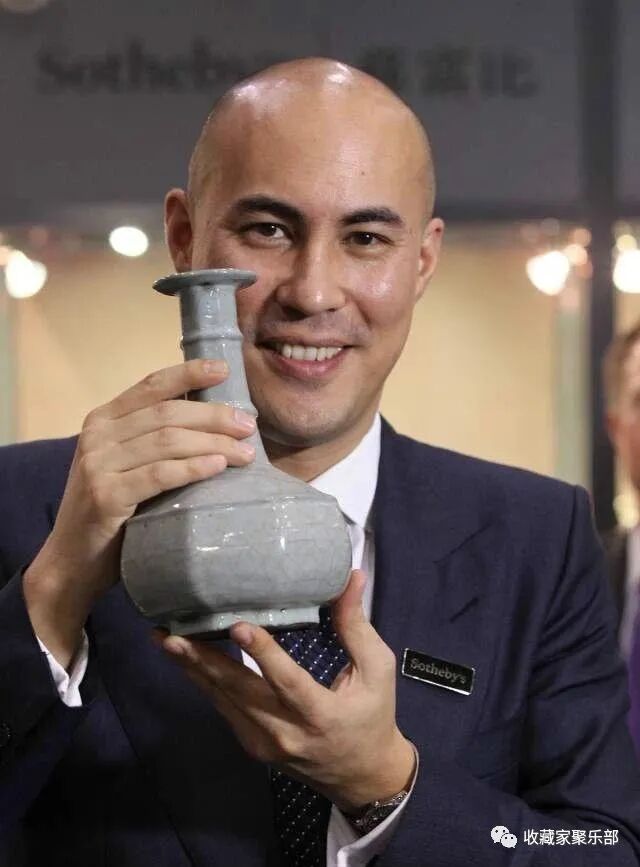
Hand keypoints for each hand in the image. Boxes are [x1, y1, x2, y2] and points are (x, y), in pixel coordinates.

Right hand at [23, 358, 257, 666]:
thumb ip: (153, 441)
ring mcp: (98, 465)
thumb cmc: (113, 513)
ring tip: (245, 453)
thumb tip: (215, 421)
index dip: (189, 373)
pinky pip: (159, 474)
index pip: (151, 385)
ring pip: (168, 441)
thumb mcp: (126, 466)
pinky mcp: (106, 496)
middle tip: (249, 425)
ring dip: (213, 443)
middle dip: (214, 416)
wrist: (72, 563)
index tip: (224, 370)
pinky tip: (217, 467)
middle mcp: (97, 435)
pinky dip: (193, 468)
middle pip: (167, 413)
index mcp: (103, 419)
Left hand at [159, 569, 415, 811]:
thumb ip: (357, 626)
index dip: (262, 654)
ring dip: (192, 669)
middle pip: (238, 692)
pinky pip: (224, 709)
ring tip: (164, 640)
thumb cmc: (373, 716)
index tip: (238, 626)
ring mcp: (264, 743)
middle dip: (202, 661)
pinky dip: (204, 682)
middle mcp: (286, 732)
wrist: (363, 777)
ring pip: (222, 701)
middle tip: (171, 634)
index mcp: (321, 714)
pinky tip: (186, 659)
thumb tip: (351, 577)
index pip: (288, 681)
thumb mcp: (377, 671)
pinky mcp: (252, 746)